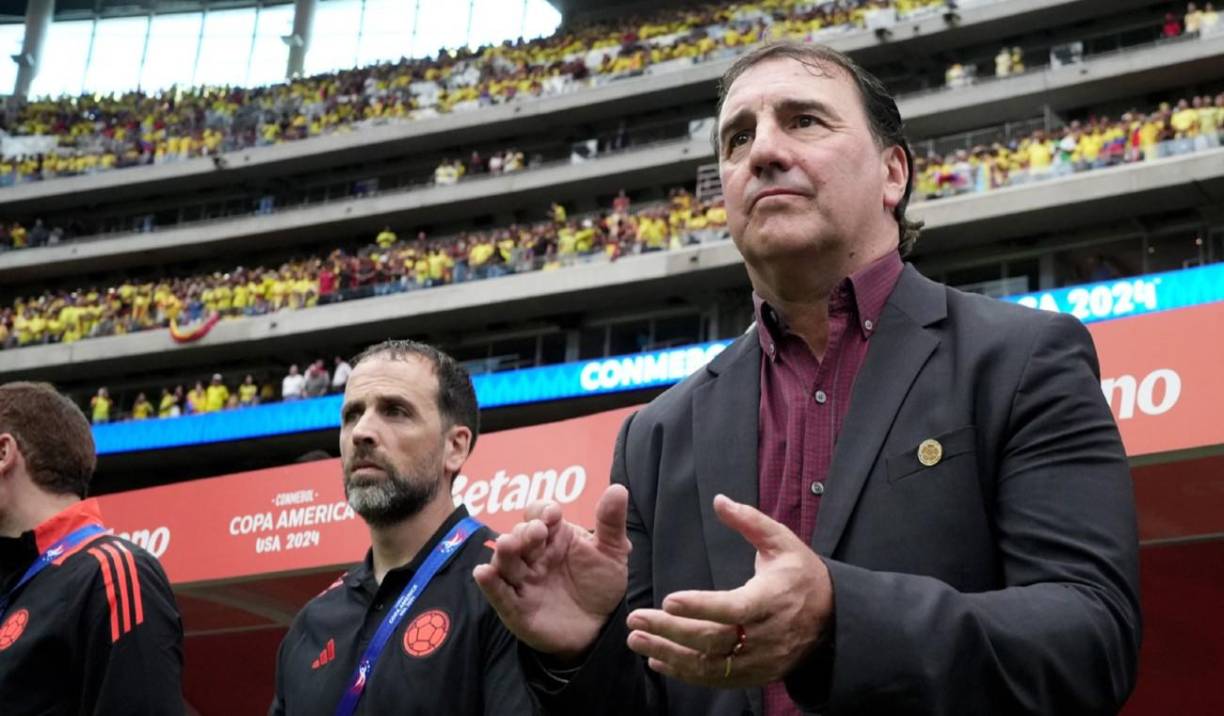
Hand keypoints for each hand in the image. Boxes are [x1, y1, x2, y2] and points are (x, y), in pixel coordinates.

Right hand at [474, 484, 631, 660]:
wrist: (600, 627)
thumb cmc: (600, 583)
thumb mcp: (612, 551)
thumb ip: (611, 522)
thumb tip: (618, 489)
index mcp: (554, 535)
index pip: (538, 514)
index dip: (542, 511)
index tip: (553, 514)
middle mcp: (534, 555)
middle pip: (519, 536)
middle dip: (525, 532)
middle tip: (537, 532)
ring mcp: (523, 581)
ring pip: (506, 562)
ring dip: (504, 552)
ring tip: (506, 545)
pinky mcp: (516, 609)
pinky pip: (499, 594)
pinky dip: (490, 584)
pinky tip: (483, 573)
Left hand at [624, 494, 832, 687]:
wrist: (833, 618)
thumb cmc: (801, 574)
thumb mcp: (782, 541)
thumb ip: (749, 521)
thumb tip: (719, 500)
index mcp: (772, 600)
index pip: (733, 609)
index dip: (701, 606)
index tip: (669, 599)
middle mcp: (765, 635)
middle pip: (713, 639)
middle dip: (671, 631)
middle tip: (636, 619)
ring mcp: (760, 660)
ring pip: (710, 664)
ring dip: (669, 654)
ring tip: (636, 640)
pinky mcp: (755, 675)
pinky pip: (716, 679)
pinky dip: (685, 673)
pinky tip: (658, 660)